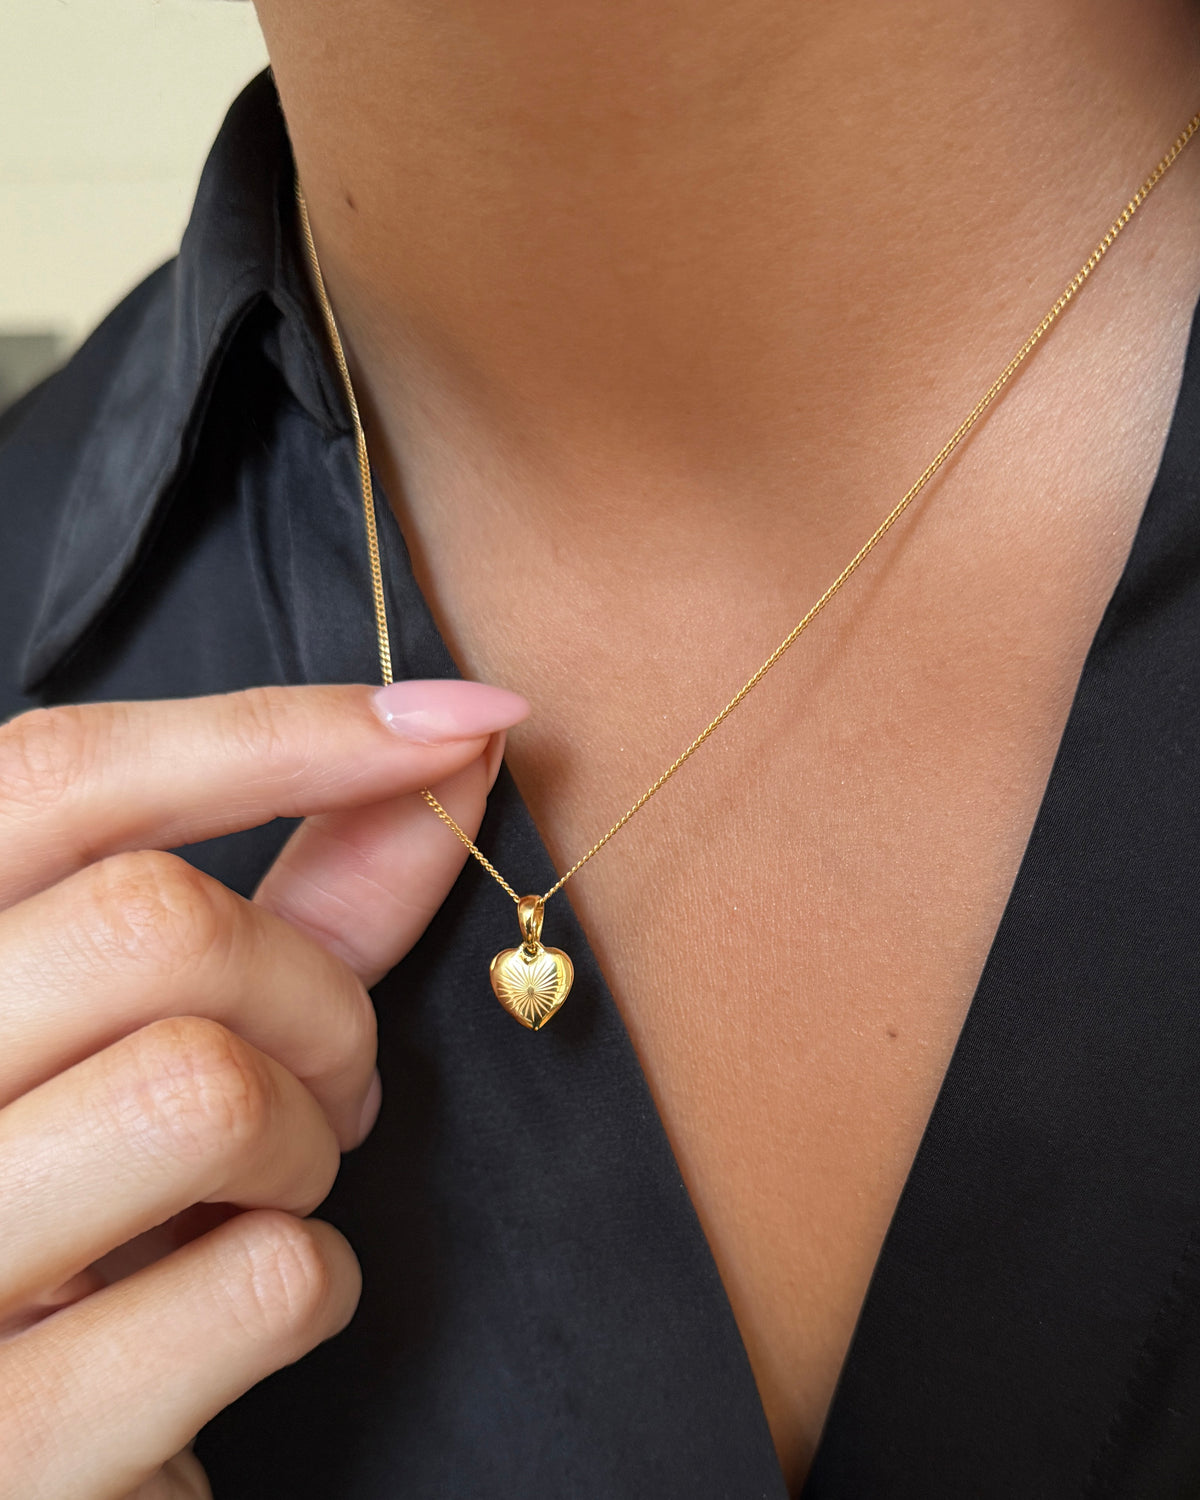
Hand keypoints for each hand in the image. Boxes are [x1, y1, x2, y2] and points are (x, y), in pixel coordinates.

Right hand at [0, 680, 528, 1499]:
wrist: (31, 1454)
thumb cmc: (98, 1218)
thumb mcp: (165, 1039)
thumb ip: (295, 900)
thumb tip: (451, 754)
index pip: (58, 776)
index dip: (279, 731)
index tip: (457, 722)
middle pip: (154, 925)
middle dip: (317, 993)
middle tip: (335, 1070)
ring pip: (205, 1090)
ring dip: (310, 1135)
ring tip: (278, 1180)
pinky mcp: (11, 1448)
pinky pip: (256, 1284)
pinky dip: (313, 1283)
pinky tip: (242, 1308)